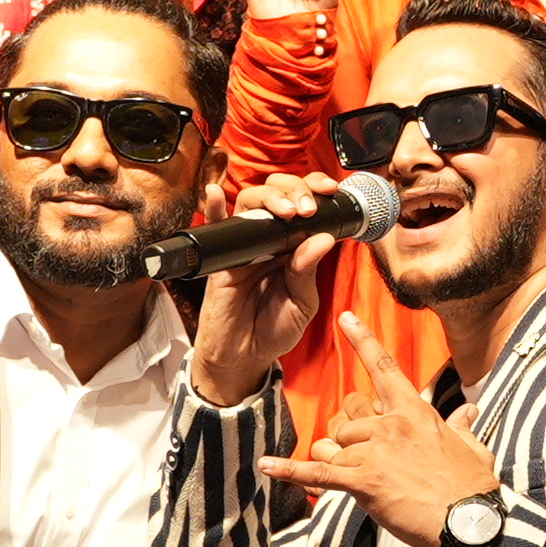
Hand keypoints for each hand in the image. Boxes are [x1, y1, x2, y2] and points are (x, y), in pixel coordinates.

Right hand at [187, 169, 349, 405]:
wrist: (244, 357)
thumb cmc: (273, 330)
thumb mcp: (302, 304)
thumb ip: (307, 272)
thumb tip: (322, 239)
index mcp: (294, 246)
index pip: (305, 204)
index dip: (316, 189)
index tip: (331, 191)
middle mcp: (269, 240)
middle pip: (278, 193)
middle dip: (296, 190)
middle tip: (307, 209)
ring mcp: (244, 246)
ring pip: (250, 202)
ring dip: (269, 197)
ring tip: (286, 211)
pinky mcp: (221, 259)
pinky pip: (215, 229)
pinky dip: (214, 209)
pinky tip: (215, 194)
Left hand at [261, 318, 502, 546]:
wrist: (472, 521)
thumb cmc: (473, 487)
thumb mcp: (471, 447)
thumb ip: (462, 426)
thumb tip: (468, 412)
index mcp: (415, 412)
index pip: (384, 368)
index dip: (363, 341)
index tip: (345, 319)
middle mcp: (391, 424)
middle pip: (347, 415)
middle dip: (348, 435)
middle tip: (364, 457)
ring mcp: (375, 451)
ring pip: (334, 445)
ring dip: (336, 460)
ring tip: (357, 478)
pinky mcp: (364, 481)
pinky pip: (319, 472)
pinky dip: (290, 470)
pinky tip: (267, 466)